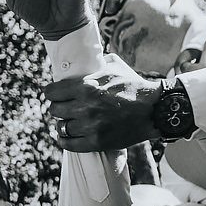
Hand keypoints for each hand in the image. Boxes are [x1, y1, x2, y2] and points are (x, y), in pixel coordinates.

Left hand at [44, 54, 161, 150]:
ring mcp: (91, 126)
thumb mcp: (114, 67)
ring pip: (61, 127)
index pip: (52, 92)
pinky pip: (69, 144)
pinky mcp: (97, 142)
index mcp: (86, 86)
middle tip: (64, 108)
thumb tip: (82, 62)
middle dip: (58, 108)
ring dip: (62, 124)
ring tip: (68, 122)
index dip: (51, 93)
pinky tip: (65, 136)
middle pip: (54, 110)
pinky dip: (64, 140)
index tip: (54, 95)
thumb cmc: (134, 86)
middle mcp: (85, 107)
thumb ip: (95, 64)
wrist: (154, 109)